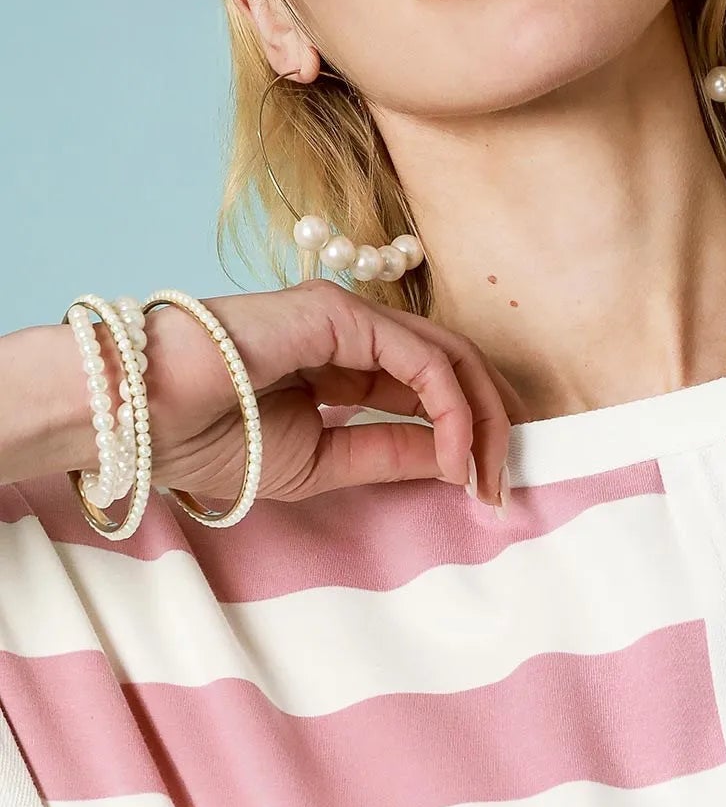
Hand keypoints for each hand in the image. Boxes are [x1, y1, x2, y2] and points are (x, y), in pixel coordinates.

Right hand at [98, 280, 520, 508]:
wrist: (140, 416)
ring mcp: (348, 317)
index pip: (429, 390)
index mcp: (343, 364)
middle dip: (488, 427)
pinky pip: (420, 359)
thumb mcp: (322, 463)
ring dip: (480, 421)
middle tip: (503, 487)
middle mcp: (352, 332)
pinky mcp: (341, 313)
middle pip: (452, 368)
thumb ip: (390, 454)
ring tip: (486, 477)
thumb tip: (458, 462)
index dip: (467, 437)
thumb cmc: (207, 438)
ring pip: (447, 358)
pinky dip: (449, 407)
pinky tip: (453, 452)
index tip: (488, 492)